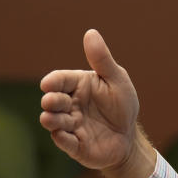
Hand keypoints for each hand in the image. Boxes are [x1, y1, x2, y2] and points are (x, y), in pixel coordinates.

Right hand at [40, 29, 155, 177]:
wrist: (129, 137)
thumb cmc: (122, 106)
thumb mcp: (117, 80)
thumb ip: (102, 59)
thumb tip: (90, 32)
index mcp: (78, 86)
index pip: (59, 80)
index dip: (52, 82)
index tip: (48, 84)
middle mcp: (69, 105)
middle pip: (53, 101)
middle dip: (51, 101)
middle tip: (51, 101)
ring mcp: (70, 125)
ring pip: (54, 122)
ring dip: (52, 119)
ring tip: (50, 118)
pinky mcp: (74, 145)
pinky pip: (64, 142)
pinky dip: (61, 139)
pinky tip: (61, 135)